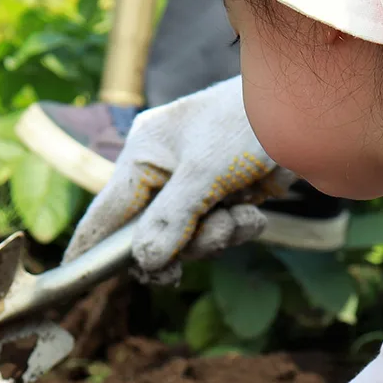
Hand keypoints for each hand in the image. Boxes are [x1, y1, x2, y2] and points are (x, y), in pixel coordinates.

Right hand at [63, 76, 293, 281]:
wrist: (309, 108)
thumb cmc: (248, 123)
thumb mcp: (206, 171)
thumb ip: (172, 218)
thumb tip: (145, 262)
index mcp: (144, 153)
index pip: (108, 210)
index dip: (91, 245)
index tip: (73, 274)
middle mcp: (163, 170)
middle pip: (151, 234)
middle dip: (186, 242)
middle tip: (214, 237)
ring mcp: (194, 183)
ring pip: (188, 237)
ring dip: (218, 235)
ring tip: (242, 214)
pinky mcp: (224, 194)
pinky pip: (216, 230)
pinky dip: (237, 226)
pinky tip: (254, 210)